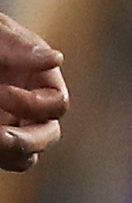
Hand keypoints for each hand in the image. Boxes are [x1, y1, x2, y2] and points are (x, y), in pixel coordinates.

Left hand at [0, 9, 63, 170]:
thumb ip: (17, 45)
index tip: (0, 90)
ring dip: (8, 151)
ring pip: (23, 156)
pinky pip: (0, 156)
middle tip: (0, 137)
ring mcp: (7, 124)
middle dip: (27, 141)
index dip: (33, 104)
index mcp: (38, 79)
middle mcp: (27, 106)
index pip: (56, 104)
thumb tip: (55, 59)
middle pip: (47, 136)